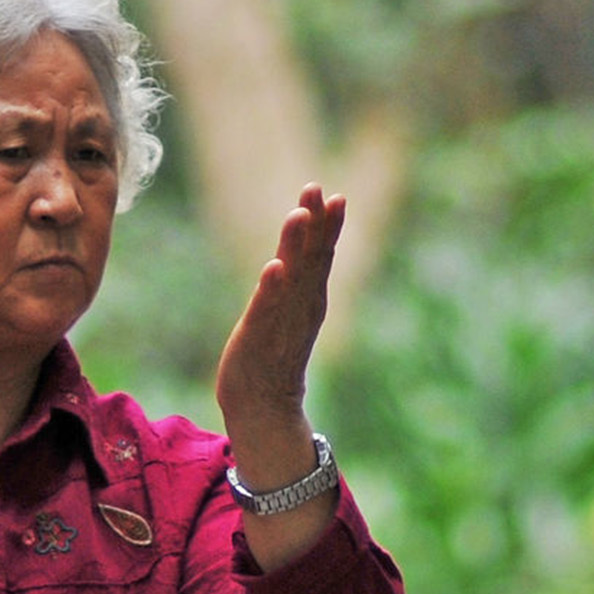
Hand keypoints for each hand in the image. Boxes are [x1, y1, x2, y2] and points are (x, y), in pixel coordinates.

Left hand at [213, 186, 344, 484]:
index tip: (334, 193)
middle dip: (315, 223)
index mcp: (310, 297)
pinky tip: (274, 266)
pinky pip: (268, 308)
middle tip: (317, 188)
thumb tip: (307, 250)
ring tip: (297, 213)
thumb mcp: (292, 310)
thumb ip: (299, 279)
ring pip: (292, 277)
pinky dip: (272, 288)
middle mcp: (302, 306)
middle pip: (312, 258)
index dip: (328, 225)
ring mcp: (283, 321)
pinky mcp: (260, 336)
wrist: (263, 405)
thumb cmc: (275, 352)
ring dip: (295, 245)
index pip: (322, 254)